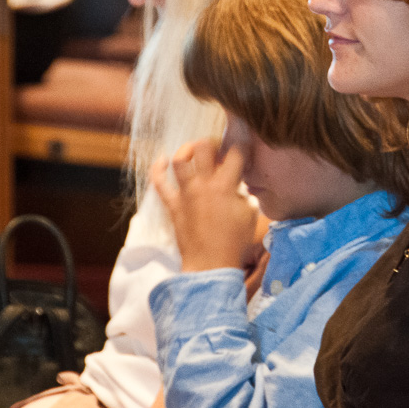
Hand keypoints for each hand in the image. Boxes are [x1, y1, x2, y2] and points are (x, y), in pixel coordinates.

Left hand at [152, 138, 259, 272]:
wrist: (211, 266)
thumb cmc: (234, 243)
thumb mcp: (250, 215)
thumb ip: (244, 195)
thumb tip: (238, 187)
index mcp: (226, 186)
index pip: (236, 152)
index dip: (241, 145)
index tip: (242, 148)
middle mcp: (204, 185)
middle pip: (204, 147)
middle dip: (212, 142)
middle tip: (217, 149)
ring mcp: (186, 194)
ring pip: (180, 160)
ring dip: (187, 149)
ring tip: (194, 151)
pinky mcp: (173, 205)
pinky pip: (159, 183)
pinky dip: (157, 168)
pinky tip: (161, 159)